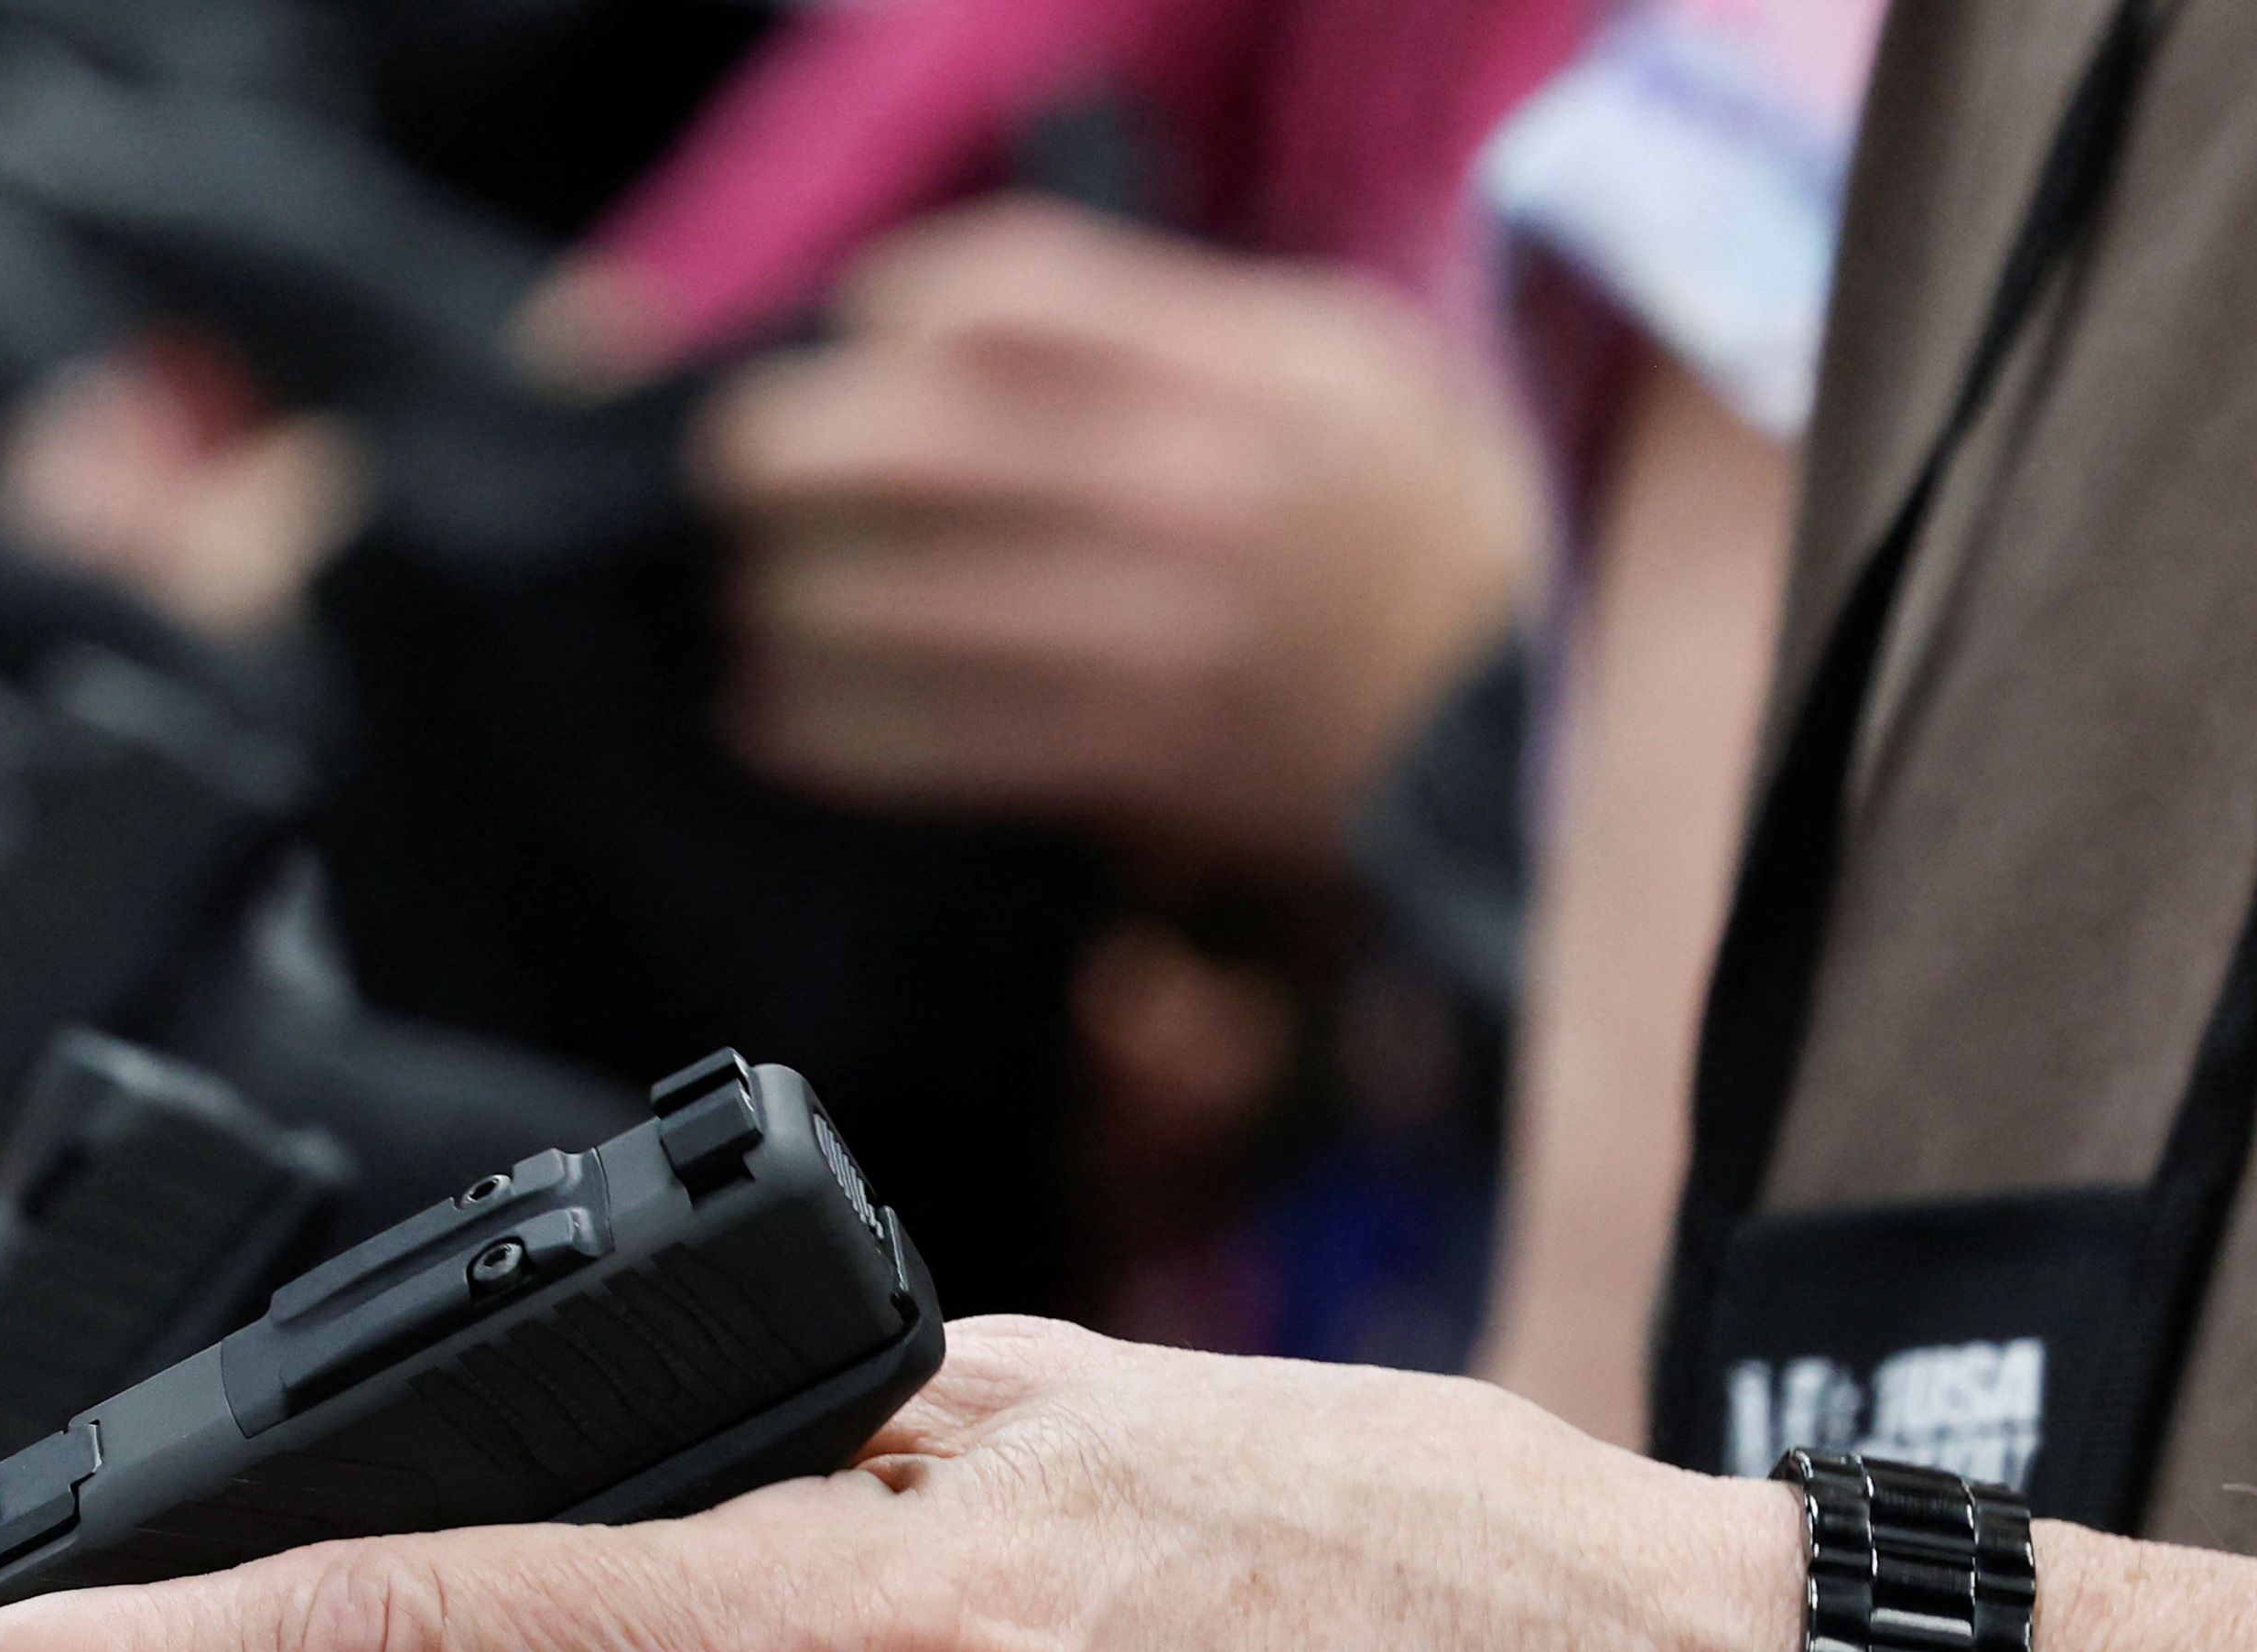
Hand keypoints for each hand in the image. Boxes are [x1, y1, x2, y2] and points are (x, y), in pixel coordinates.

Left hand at [693, 199, 1544, 864]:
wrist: (1516, 695)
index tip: (858, 331)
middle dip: (788, 454)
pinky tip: (779, 714)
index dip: (898, 304)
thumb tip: (954, 328)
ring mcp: (1163, 630)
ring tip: (756, 601)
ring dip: (788, 604)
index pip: (1012, 292)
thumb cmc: (1404, 512)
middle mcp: (1190, 489)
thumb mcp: (1329, 356)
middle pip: (920, 444)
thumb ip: (1159, 323)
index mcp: (1234, 367)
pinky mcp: (1143, 754)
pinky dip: (832, 730)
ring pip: (902, 607)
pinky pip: (941, 744)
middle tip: (740, 470)